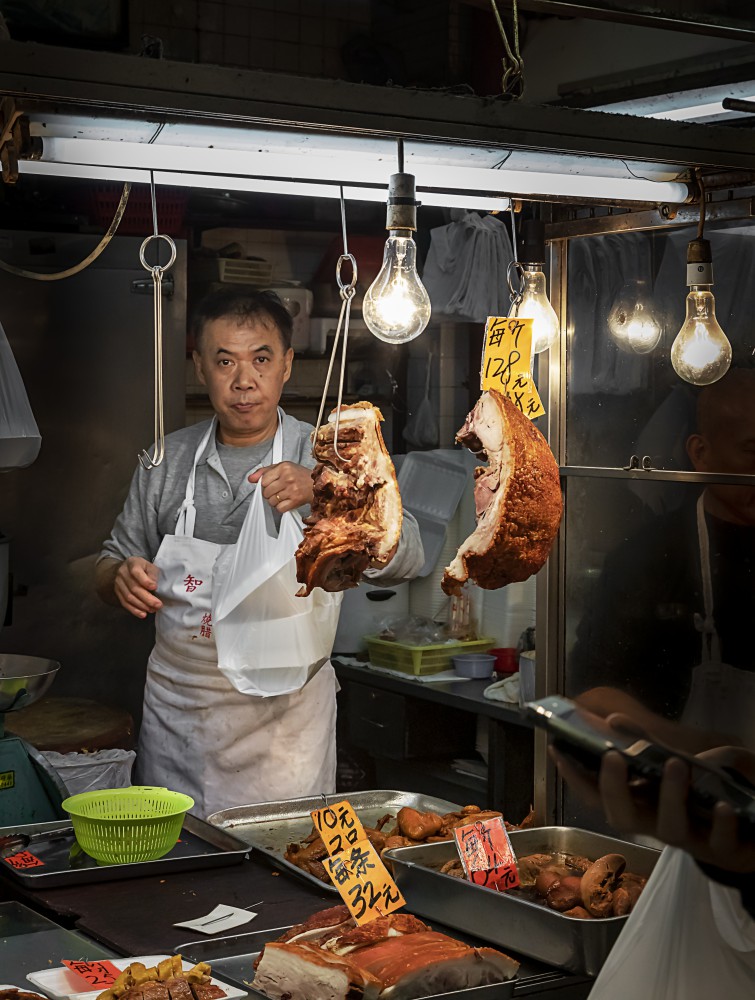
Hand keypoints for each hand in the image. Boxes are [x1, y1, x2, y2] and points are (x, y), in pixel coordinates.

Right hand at [114, 556, 161, 618]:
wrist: (126, 569)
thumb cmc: (142, 568)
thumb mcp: (149, 566)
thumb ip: (153, 574)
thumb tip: (153, 586)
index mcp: (132, 563)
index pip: (136, 572)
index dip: (145, 581)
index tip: (155, 587)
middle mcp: (122, 573)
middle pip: (134, 588)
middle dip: (147, 598)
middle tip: (158, 605)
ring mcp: (118, 583)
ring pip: (129, 597)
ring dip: (142, 605)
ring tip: (153, 610)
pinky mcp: (117, 593)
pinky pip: (124, 603)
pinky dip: (134, 610)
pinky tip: (143, 614)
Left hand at [249, 462, 313, 512]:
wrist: (317, 484)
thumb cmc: (300, 475)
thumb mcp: (283, 467)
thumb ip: (265, 472)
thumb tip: (251, 479)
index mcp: (284, 467)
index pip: (263, 480)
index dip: (265, 484)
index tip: (271, 484)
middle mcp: (288, 478)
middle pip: (266, 492)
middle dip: (269, 493)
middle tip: (277, 490)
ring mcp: (292, 490)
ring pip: (272, 501)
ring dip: (275, 501)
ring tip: (282, 495)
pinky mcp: (296, 501)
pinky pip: (279, 508)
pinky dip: (281, 507)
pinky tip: (286, 501)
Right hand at [551, 742, 754, 873]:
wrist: (753, 829)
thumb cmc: (708, 793)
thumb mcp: (680, 761)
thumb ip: (652, 744)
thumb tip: (615, 720)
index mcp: (642, 803)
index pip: (598, 794)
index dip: (574, 775)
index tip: (557, 749)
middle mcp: (657, 824)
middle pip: (621, 816)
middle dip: (613, 788)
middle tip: (613, 756)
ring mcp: (690, 839)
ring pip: (669, 828)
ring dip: (670, 795)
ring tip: (676, 764)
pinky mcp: (725, 851)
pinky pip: (720, 842)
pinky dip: (721, 824)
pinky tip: (725, 807)